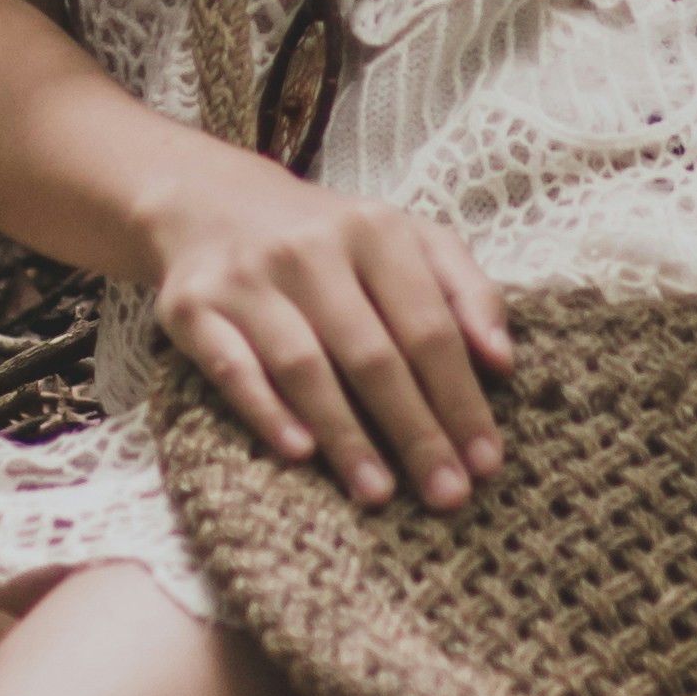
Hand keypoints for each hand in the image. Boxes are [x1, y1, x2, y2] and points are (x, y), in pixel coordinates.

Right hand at [146, 171, 512, 512]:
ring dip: (347, 436)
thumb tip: (502, 361)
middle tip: (447, 494)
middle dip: (416, 431)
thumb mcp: (403, 239)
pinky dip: (267, 410)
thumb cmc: (328, 238)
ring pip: (305, 367)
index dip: (461, 397)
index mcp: (373, 230)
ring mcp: (248, 278)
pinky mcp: (194, 306)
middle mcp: (310, 249)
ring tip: (381, 492)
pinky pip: (233, 367)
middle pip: (373, 353)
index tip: (486, 461)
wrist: (210, 201)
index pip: (429, 325)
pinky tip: (300, 453)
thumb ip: (464, 290)